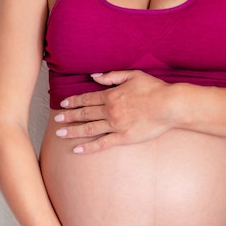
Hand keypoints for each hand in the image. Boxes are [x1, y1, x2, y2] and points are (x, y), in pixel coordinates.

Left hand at [54, 70, 174, 152]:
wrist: (169, 106)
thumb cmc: (153, 89)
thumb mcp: (132, 75)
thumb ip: (112, 76)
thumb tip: (94, 77)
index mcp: (111, 95)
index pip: (87, 98)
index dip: (74, 101)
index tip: (64, 104)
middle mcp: (110, 111)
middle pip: (84, 114)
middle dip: (69, 116)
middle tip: (56, 119)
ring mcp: (115, 125)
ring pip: (89, 129)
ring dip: (73, 131)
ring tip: (60, 133)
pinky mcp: (123, 137)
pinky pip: (102, 144)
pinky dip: (88, 147)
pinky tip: (77, 150)